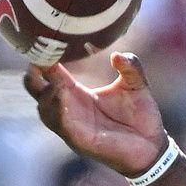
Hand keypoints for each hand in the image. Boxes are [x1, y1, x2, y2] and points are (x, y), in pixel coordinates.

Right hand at [25, 52, 167, 176]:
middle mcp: (68, 108)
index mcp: (76, 92)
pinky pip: (61, 125)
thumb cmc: (141, 117)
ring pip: (44, 108)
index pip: (49, 73)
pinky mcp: (79, 140)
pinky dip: (59, 109)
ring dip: (46, 92)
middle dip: (32, 75)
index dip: (41, 58)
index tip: (40, 39)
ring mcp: (71, 125)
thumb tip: (117, 55)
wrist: (153, 147)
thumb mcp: (136, 85)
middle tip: (38, 58)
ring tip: (54, 78)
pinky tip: (62, 93)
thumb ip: (130, 66)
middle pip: (36, 90)